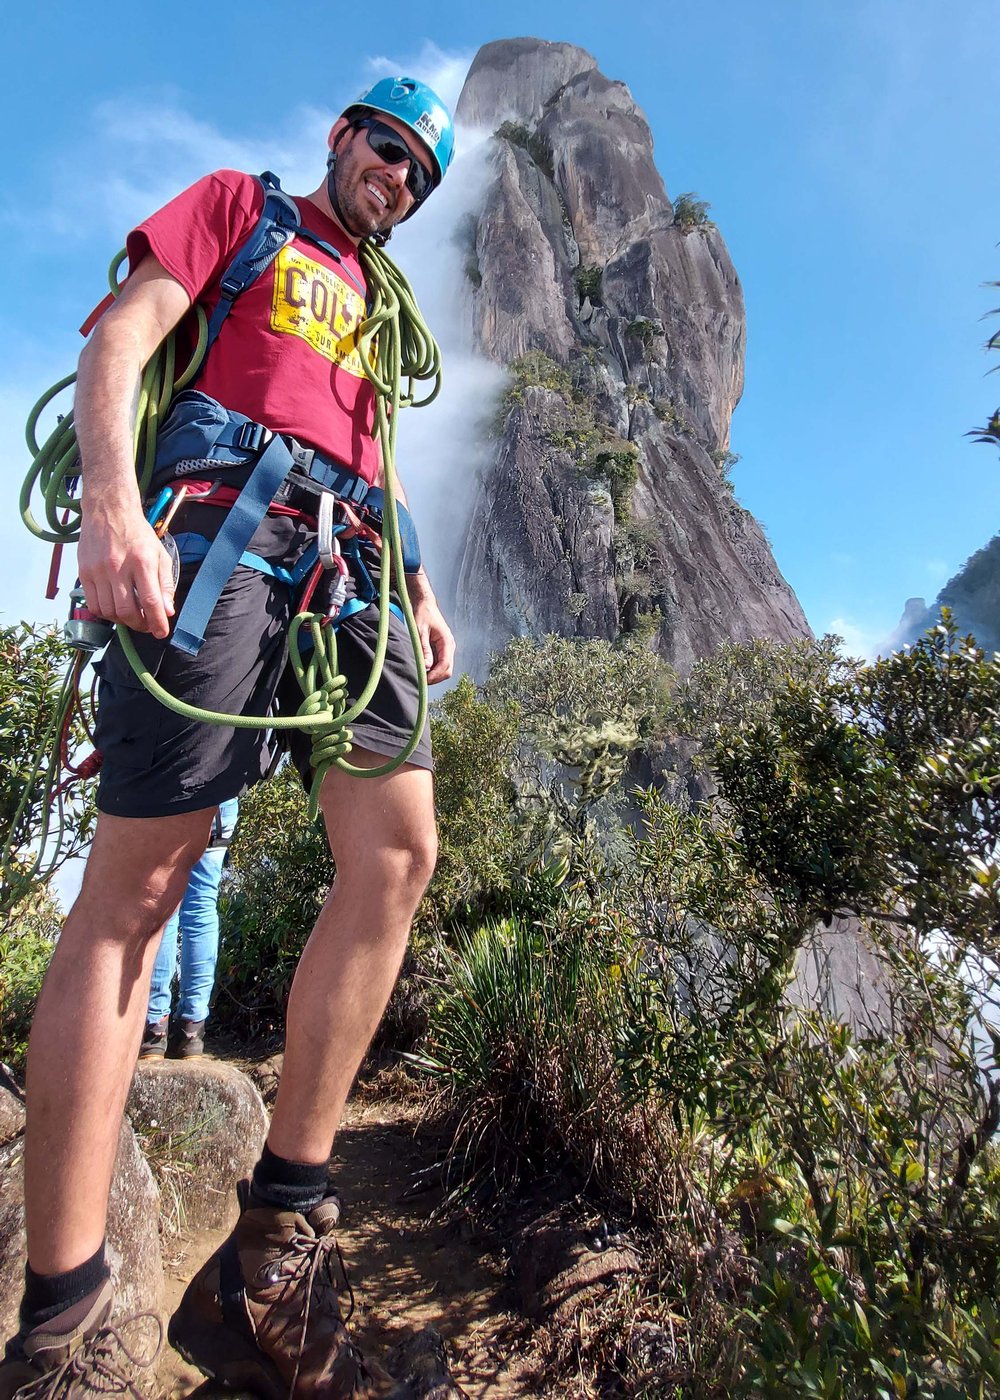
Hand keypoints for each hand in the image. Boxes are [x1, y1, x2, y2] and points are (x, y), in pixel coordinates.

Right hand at [77, 506, 175, 638]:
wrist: (109, 510)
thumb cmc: (138, 534)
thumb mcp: (160, 554)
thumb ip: (165, 584)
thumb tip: (167, 611)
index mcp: (142, 561)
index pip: (151, 601)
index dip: (157, 622)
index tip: (161, 633)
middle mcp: (119, 567)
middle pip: (127, 611)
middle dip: (140, 625)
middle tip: (147, 625)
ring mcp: (99, 570)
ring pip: (109, 611)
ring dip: (123, 621)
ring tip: (133, 617)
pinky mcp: (84, 572)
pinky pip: (93, 604)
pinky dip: (106, 614)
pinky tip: (115, 609)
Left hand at [405, 572, 454, 683]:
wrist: (425, 603)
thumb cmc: (422, 614)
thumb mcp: (420, 631)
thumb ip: (424, 648)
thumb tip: (427, 666)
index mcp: (447, 642)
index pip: (445, 665)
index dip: (435, 675)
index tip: (423, 681)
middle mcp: (449, 646)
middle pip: (447, 670)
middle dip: (435, 677)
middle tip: (420, 681)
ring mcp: (446, 648)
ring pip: (443, 668)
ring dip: (433, 674)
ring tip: (419, 675)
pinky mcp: (441, 648)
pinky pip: (439, 663)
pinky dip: (432, 669)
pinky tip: (421, 669)